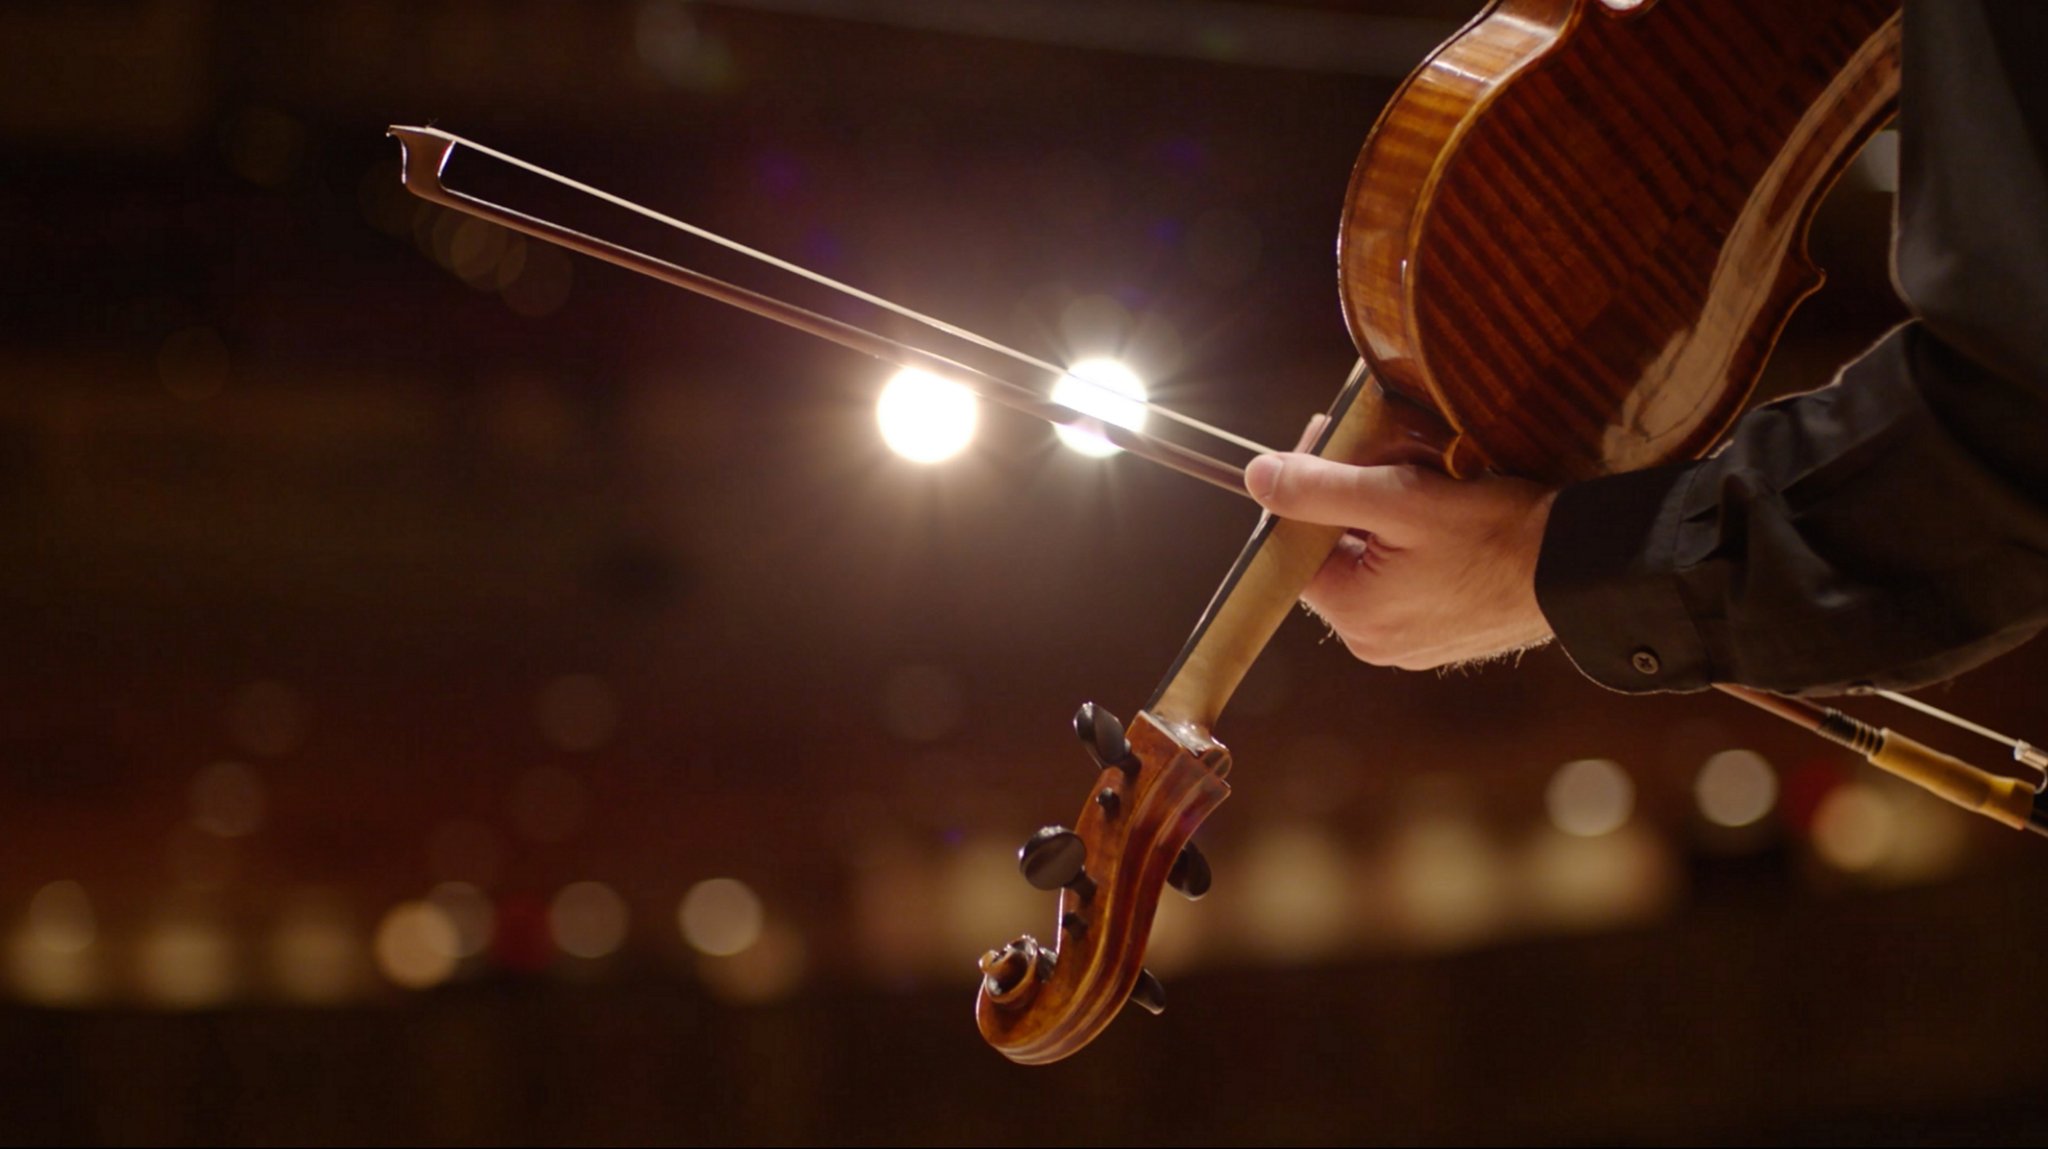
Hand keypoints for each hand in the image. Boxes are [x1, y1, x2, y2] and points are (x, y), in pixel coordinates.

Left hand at [1243, 452, 1557, 669]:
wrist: (1587, 568)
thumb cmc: (1500, 534)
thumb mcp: (1401, 499)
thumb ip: (1322, 488)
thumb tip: (1257, 476)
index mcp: (1356, 615)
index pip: (1298, 546)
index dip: (1308, 490)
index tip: (1327, 443)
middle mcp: (1377, 641)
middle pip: (1337, 554)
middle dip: (1353, 500)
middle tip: (1382, 450)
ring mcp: (1414, 642)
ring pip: (1375, 563)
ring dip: (1387, 516)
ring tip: (1424, 474)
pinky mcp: (1448, 632)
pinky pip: (1410, 579)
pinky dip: (1417, 542)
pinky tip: (1447, 510)